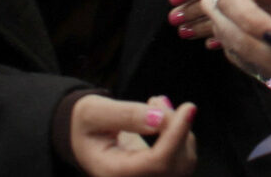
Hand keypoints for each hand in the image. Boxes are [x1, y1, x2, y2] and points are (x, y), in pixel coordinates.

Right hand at [70, 94, 195, 176]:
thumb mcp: (93, 111)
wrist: (83, 136)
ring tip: (153, 105)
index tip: (188, 108)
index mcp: (113, 172)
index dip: (176, 135)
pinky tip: (160, 119)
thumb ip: (125, 114)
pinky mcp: (159, 173)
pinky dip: (180, 133)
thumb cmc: (84, 123)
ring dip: (179, 128)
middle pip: (175, 164)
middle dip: (177, 127)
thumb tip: (159, 119)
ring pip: (184, 160)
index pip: (156, 162)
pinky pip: (183, 157)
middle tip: (156, 101)